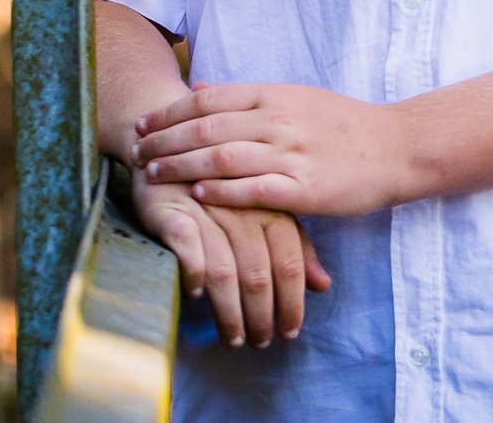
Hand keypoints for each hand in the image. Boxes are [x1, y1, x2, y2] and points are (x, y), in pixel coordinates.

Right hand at [130, 173, 330, 347]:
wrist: (169, 149)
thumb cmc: (225, 189)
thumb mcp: (267, 211)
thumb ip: (296, 247)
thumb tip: (323, 285)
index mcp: (272, 208)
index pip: (289, 263)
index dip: (292, 302)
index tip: (289, 331)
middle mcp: (244, 211)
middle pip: (259, 273)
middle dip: (262, 316)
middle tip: (259, 342)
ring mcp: (208, 211)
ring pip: (226, 270)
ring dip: (230, 311)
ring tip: (232, 338)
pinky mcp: (172, 211)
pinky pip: (188, 248)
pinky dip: (194, 274)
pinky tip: (196, 295)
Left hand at [135, 82, 413, 217]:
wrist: (397, 146)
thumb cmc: (344, 125)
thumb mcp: (294, 98)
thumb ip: (245, 97)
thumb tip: (197, 86)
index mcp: (274, 96)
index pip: (207, 101)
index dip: (168, 113)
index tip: (141, 126)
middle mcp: (279, 120)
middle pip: (206, 128)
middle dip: (164, 141)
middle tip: (133, 154)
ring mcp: (292, 153)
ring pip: (223, 156)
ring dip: (182, 165)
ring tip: (152, 176)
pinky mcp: (305, 187)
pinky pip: (255, 188)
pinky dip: (223, 190)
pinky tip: (198, 194)